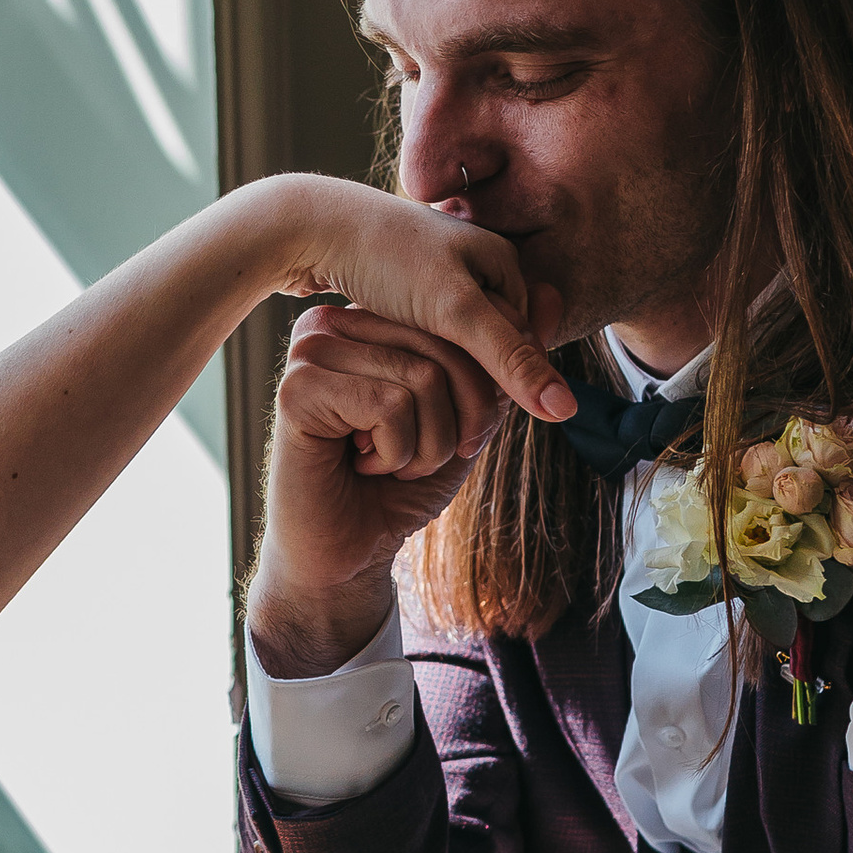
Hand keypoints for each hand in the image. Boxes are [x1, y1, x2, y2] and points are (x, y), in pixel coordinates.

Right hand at [244, 296, 548, 673]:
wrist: (346, 556)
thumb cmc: (399, 486)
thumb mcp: (469, 419)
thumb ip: (505, 363)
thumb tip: (556, 296)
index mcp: (370, 320)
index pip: (461, 325)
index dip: (481, 394)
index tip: (447, 438)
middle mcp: (335, 323)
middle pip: (446, 348)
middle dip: (456, 424)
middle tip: (415, 460)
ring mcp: (310, 352)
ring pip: (423, 377)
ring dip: (425, 446)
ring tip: (384, 462)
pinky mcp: (296, 390)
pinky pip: (389, 405)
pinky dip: (395, 455)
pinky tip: (359, 465)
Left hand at [267, 178, 573, 424]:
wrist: (310, 226)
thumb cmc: (385, 260)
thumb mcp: (453, 312)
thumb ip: (510, 361)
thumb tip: (567, 410)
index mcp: (503, 261)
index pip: (522, 346)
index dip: (500, 394)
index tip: (467, 436)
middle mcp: (477, 263)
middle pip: (490, 346)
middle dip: (469, 389)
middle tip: (441, 434)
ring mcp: (440, 273)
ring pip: (455, 346)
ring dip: (440, 381)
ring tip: (412, 411)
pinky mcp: (404, 285)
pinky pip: (423, 337)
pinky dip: (414, 363)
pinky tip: (392, 384)